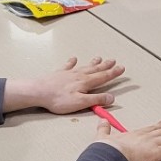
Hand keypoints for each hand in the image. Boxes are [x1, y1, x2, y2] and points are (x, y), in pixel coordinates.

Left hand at [4, 56, 123, 114]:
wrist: (38, 91)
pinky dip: (72, 62)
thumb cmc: (58, 99)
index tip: (121, 68)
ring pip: (84, 66)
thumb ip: (96, 100)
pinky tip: (74, 58)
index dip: (113, 73)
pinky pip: (68, 65)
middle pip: (96, 70)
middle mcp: (79, 75)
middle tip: (114, 61)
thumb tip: (112, 98)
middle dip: (106, 66)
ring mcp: (69, 73)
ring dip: (93, 63)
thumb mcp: (80, 103)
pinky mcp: (59, 73)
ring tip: (100, 58)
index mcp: (86, 83)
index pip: (103, 77)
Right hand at [94, 118, 160, 160]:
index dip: (160, 126)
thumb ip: (103, 129)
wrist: (110, 154)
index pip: (151, 129)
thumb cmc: (106, 149)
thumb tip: (101, 121)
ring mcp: (153, 144)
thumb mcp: (102, 137)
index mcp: (134, 134)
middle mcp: (146, 137)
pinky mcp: (157, 153)